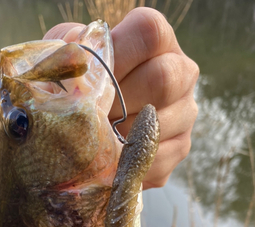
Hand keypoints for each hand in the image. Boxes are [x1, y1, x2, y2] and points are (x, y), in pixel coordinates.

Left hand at [44, 8, 198, 188]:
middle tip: (93, 116)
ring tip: (97, 139)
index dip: (117, 56)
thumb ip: (69, 48)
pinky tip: (108, 160)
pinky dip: (125, 163)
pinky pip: (154, 158)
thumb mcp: (70, 61)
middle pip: (161, 79)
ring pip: (157, 123)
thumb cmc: (80, 88)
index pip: (149, 33)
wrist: (89, 130)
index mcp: (156, 41)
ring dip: (119, 136)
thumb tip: (76, 51)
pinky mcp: (180, 147)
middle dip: (118, 102)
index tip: (94, 78)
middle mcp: (181, 71)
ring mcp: (185, 111)